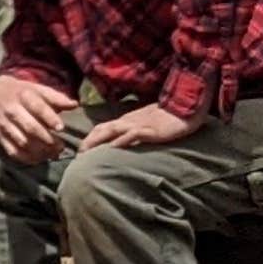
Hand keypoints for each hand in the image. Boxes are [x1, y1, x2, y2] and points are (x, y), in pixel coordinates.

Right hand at [0, 75, 72, 166]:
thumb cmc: (22, 92)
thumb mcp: (38, 89)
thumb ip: (56, 97)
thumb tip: (75, 104)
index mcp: (24, 96)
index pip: (38, 108)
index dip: (50, 118)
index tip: (61, 128)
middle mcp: (12, 110)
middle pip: (30, 128)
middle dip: (48, 139)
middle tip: (61, 146)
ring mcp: (4, 125)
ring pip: (22, 142)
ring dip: (39, 151)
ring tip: (52, 154)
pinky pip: (12, 151)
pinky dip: (26, 158)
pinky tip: (38, 159)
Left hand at [79, 102, 203, 153]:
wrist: (185, 108)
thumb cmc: (167, 116)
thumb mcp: (146, 122)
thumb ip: (134, 129)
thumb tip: (124, 139)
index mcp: (127, 119)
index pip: (103, 127)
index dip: (90, 137)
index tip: (80, 149)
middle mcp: (128, 120)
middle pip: (102, 129)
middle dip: (88, 141)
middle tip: (77, 154)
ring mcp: (137, 124)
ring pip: (111, 131)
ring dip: (97, 142)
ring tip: (86, 152)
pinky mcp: (149, 129)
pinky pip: (132, 134)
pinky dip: (120, 141)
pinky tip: (112, 148)